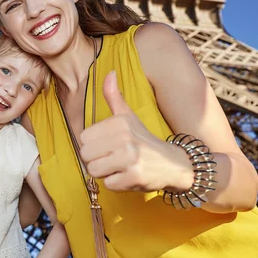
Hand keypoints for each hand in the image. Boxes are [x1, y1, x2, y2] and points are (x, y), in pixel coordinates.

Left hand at [79, 71, 191, 192]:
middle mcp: (124, 137)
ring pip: (94, 171)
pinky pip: (108, 184)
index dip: (93, 146)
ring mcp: (130, 157)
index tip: (109, 146)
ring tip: (121, 167)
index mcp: (119, 122)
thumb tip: (109, 73)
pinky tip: (129, 176)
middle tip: (114, 159)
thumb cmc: (144, 139)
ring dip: (105, 173)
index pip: (83, 138)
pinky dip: (117, 184)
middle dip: (97, 161)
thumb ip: (114, 97)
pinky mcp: (135, 176)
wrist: (174, 163)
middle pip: (85, 156)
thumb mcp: (128, 116)